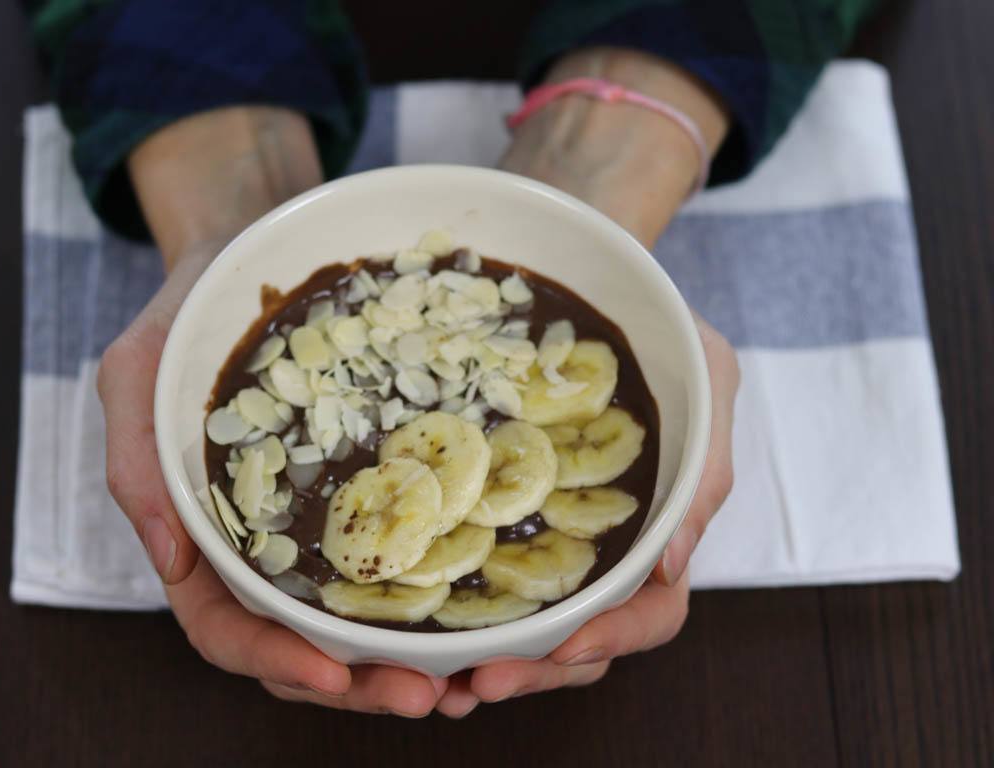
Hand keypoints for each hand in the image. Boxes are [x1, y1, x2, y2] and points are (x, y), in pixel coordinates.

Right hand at [97, 107, 449, 715]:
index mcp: (199, 534)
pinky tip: (483, 610)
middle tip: (432, 694)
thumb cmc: (189, 313)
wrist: (255, 254)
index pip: (223, 627)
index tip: (334, 674)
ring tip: (471, 678)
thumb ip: (136, 463)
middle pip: (298, 646)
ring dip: (404, 662)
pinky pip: (399, 559)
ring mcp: (316, 525)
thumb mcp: (138, 372)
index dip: (274, 662)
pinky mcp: (368, 492)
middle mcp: (261, 546)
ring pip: (353, 623)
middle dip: (359, 684)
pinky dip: (432, 600)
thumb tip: (171, 565)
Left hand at [437, 314, 737, 713]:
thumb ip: (703, 467)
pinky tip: (410, 622)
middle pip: (580, 639)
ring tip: (434, 677)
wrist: (605, 284)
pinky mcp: (497, 510)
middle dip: (532, 670)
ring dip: (486, 658)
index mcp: (660, 527)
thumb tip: (671, 564)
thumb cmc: (668, 328)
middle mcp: (604, 545)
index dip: (612, 638)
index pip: (652, 610)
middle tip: (476, 684)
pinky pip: (477, 572)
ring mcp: (549, 533)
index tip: (564, 648)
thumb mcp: (708, 375)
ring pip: (526, 624)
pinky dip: (451, 608)